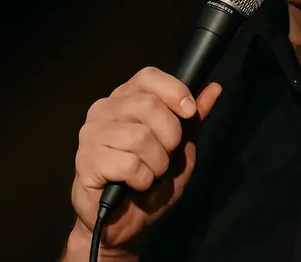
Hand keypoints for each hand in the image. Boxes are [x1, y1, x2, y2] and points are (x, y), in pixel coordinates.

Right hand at [66, 66, 222, 257]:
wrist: (126, 223)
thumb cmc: (150, 180)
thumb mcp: (181, 147)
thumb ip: (193, 118)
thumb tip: (214, 88)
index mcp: (126, 99)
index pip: (149, 77)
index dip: (174, 91)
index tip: (189, 112)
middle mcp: (104, 110)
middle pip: (149, 105)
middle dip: (170, 137)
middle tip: (165, 157)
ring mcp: (91, 134)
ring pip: (140, 137)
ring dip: (157, 163)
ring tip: (149, 173)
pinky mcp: (86, 161)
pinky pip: (129, 164)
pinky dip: (143, 179)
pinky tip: (135, 185)